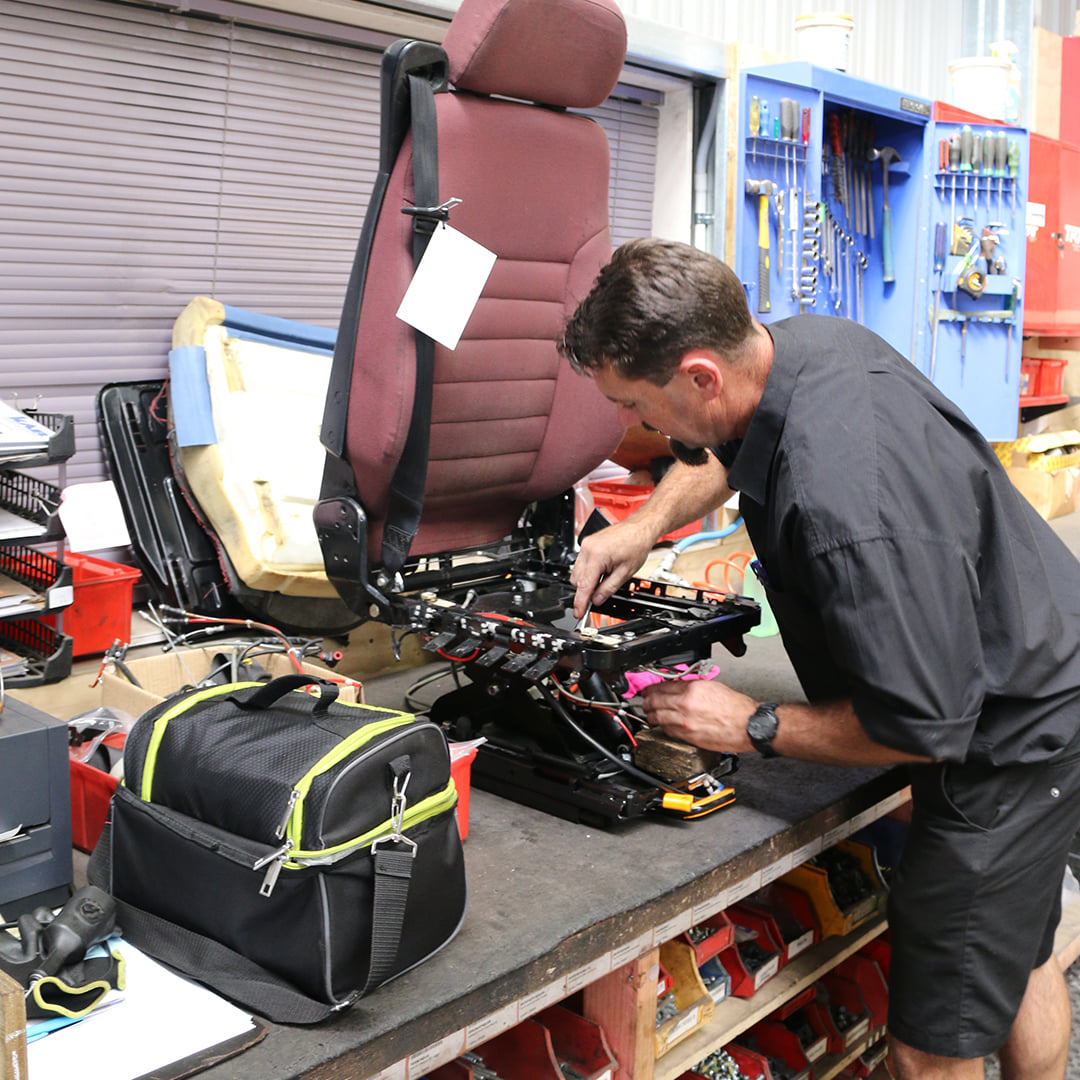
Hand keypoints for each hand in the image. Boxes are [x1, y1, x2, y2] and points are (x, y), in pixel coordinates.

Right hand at [570, 518, 656, 617]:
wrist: (639, 528)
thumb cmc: (636, 544)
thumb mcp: (625, 573)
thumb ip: (608, 589)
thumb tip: (597, 600)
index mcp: (597, 556)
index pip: (584, 585)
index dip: (580, 602)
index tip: (578, 612)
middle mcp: (587, 548)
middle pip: (576, 580)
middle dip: (585, 590)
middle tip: (598, 595)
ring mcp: (585, 544)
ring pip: (576, 572)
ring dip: (586, 580)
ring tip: (605, 577)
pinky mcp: (586, 543)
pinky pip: (580, 563)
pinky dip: (588, 571)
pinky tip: (602, 570)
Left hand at [640, 678, 756, 753]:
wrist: (748, 725)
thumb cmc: (736, 707)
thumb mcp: (712, 687)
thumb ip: (691, 687)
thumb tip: (678, 688)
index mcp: (692, 689)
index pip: (662, 686)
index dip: (651, 688)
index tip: (648, 689)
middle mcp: (685, 705)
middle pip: (655, 702)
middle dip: (646, 701)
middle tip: (644, 701)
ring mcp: (684, 722)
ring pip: (657, 717)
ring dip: (650, 715)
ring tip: (648, 714)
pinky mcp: (688, 737)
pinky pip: (667, 730)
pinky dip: (662, 726)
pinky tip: (661, 725)